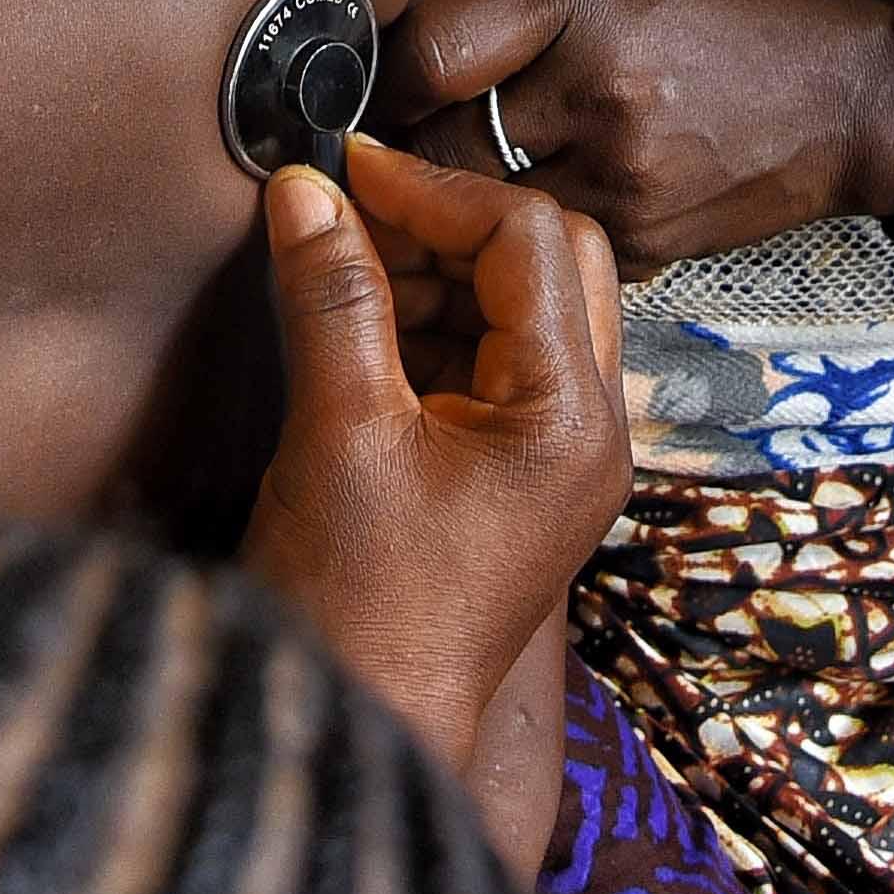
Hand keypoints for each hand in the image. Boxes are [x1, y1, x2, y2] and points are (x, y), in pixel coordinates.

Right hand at [239, 139, 626, 776]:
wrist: (363, 728)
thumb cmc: (359, 609)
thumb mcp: (339, 432)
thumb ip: (333, 299)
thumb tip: (307, 190)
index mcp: (572, 418)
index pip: (530, 243)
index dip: (434, 190)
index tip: (348, 166)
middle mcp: (586, 430)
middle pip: (548, 264)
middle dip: (448, 221)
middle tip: (350, 204)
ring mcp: (553, 455)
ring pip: (517, 306)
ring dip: (432, 267)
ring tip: (337, 258)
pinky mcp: (510, 475)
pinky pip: (485, 359)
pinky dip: (424, 321)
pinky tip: (352, 314)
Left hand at [388, 0, 893, 270]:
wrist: (841, 103)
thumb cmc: (711, 22)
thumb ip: (504, 11)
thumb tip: (396, 63)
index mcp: (586, 12)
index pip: (431, 58)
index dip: (382, 83)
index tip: (358, 100)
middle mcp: (603, 101)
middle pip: (446, 152)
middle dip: (402, 163)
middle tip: (370, 168)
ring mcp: (625, 186)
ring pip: (488, 215)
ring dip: (451, 214)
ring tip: (428, 206)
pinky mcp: (643, 250)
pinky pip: (544, 252)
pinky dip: (520, 245)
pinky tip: (507, 237)